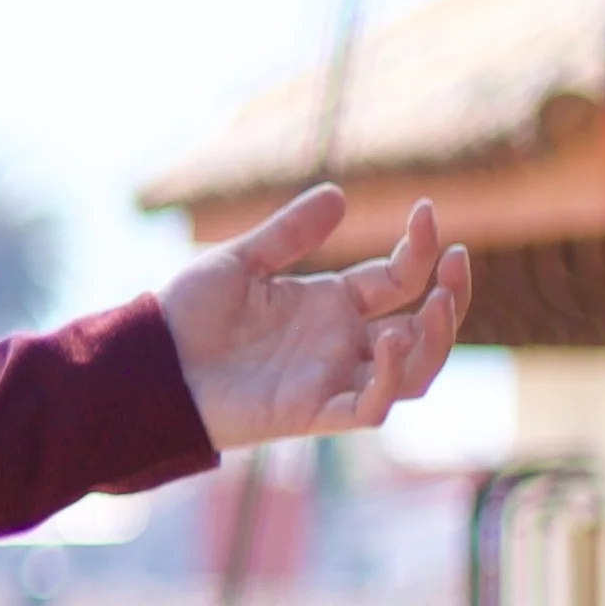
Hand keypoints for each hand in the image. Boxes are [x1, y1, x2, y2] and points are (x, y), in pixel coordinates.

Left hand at [159, 187, 474, 449]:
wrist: (148, 363)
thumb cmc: (187, 316)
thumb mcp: (240, 262)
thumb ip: (289, 234)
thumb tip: (339, 194)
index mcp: (331, 305)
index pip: (398, 279)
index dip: (420, 250)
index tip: (427, 211)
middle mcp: (341, 344)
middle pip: (424, 330)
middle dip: (451, 298)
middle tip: (456, 262)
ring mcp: (331, 379)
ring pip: (414, 372)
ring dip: (435, 340)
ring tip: (436, 301)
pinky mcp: (313, 412)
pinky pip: (372, 406)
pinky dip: (391, 378)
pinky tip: (391, 340)